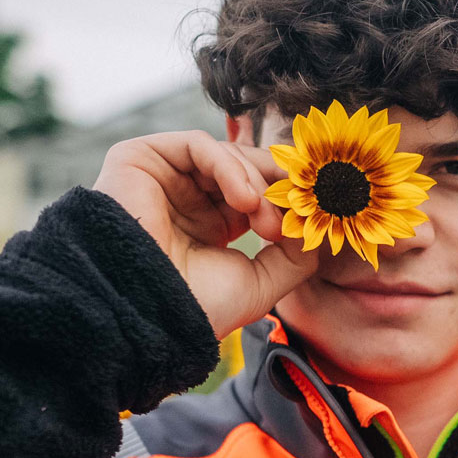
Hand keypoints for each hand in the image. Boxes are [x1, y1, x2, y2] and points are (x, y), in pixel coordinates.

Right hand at [93, 131, 322, 339]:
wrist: (147, 312)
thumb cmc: (197, 306)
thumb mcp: (261, 283)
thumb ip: (295, 256)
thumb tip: (315, 229)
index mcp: (213, 225)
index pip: (258, 191)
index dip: (286, 198)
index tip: (312, 216)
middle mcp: (189, 199)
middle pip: (247, 168)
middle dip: (276, 191)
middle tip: (289, 220)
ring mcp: (166, 178)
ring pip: (227, 155)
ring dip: (257, 184)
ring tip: (265, 223)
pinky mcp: (141, 159)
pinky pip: (197, 144)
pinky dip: (229, 165)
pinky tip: (245, 199)